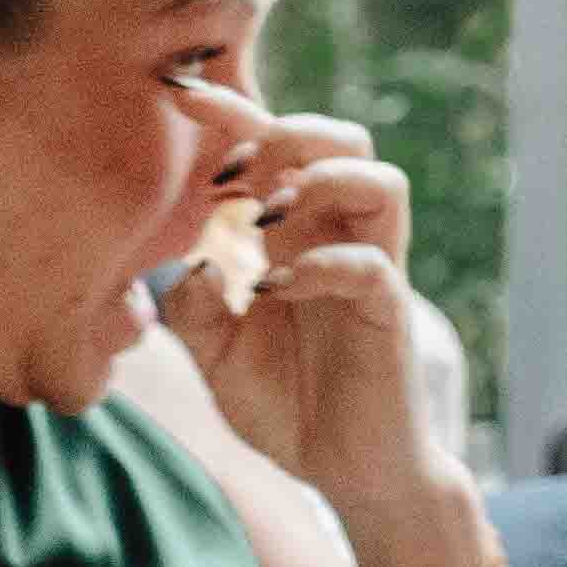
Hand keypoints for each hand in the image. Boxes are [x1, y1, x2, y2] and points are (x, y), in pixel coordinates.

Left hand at [151, 79, 443, 510]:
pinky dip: (318, 264)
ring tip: (262, 218)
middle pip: (342, 137)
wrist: (344, 470)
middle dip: (284, 134)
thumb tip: (188, 261)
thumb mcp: (216, 356)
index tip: (178, 96)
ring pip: (380, 180)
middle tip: (227, 173)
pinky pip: (371, 263)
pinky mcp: (388, 314)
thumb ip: (194, 309)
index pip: (277, 149)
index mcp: (295, 234)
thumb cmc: (285, 404)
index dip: (235, 113)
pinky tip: (272, 289)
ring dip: (319, 182)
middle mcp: (339, 238)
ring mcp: (371, 270)